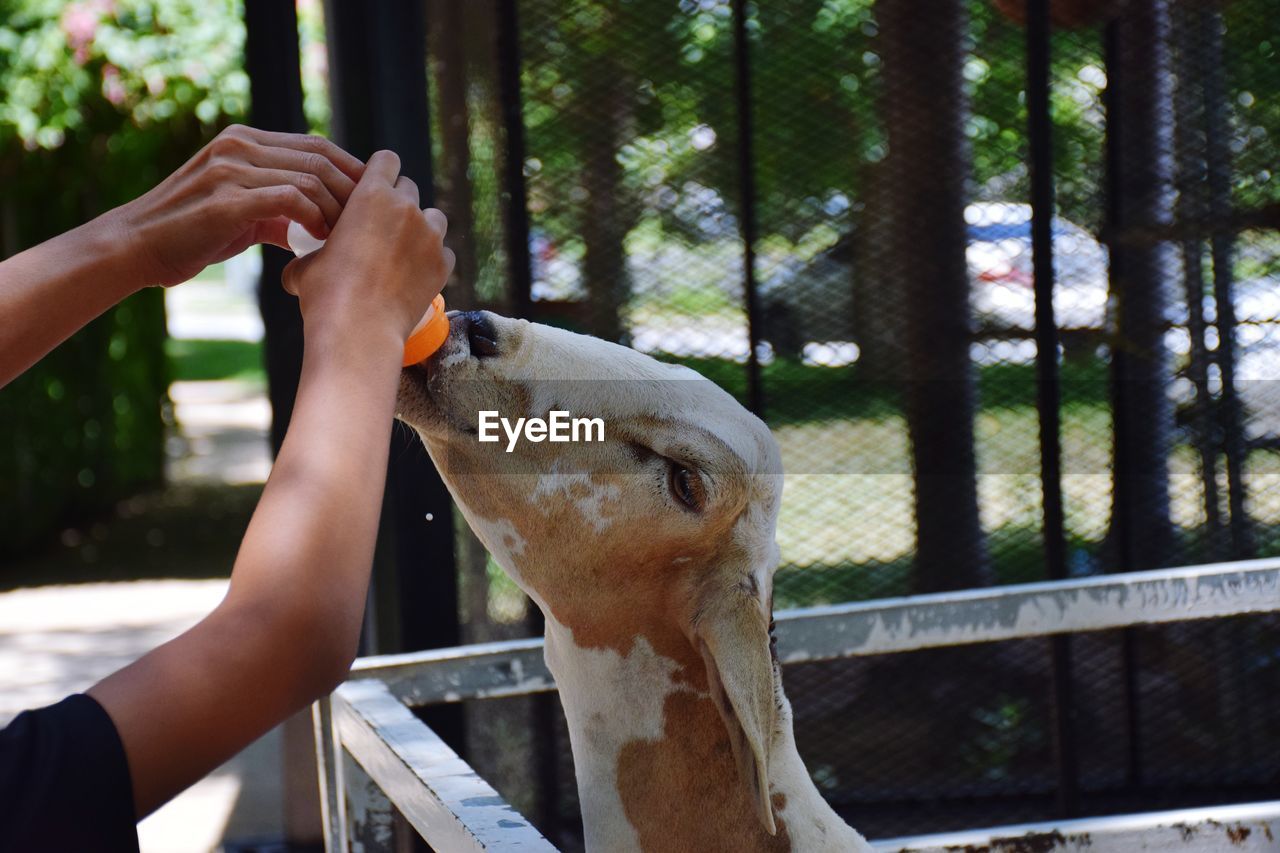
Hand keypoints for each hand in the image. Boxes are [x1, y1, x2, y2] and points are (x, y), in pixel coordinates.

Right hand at [112, 124, 364, 286]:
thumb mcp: (242, 214)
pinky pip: (291, 199)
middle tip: (374, 224)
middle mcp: (240, 145)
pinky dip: (314, 219)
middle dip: (354, 191)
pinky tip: (321, 241)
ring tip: (350, 238)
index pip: (317, 146)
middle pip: (321, 158)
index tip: (375, 203)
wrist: (137, 247)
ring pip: (311, 178)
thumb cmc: (192, 235)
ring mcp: (232, 168)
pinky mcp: (228, 198)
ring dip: (338, 210)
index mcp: (245, 141)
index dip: (351, 172)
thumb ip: (279, 209)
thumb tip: (322, 224)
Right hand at [282, 150, 454, 344]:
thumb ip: (311, 252)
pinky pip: (444, 251)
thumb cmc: (326, 294)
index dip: (380, 171)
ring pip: (434, 216)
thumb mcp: (305, 265)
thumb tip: (300, 263)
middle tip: (382, 225)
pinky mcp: (443, 264)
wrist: (359, 329)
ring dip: (421, 226)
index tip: (373, 187)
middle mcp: (406, 208)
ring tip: (402, 248)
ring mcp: (430, 236)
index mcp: (370, 195)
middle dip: (398, 201)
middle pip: (410, 187)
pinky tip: (414, 273)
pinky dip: (432, 258)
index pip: (386, 160)